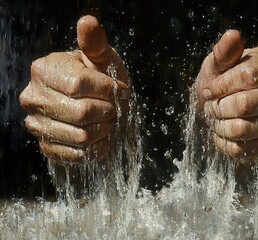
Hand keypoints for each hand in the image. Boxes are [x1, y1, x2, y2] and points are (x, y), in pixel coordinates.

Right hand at [19, 15, 129, 161]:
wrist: (92, 104)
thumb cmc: (99, 78)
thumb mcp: (100, 58)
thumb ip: (94, 43)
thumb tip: (88, 21)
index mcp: (44, 70)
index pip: (79, 85)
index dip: (108, 90)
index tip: (121, 90)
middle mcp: (33, 97)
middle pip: (81, 112)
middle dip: (108, 111)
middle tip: (115, 108)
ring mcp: (37, 124)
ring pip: (82, 136)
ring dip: (105, 129)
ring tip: (108, 120)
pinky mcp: (47, 147)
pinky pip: (78, 154)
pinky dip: (97, 146)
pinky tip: (100, 135)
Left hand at [196, 30, 257, 159]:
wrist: (223, 109)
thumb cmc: (220, 82)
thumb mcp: (217, 64)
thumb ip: (224, 52)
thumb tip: (232, 36)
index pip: (247, 77)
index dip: (221, 86)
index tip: (209, 90)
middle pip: (244, 105)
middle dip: (218, 107)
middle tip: (212, 106)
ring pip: (242, 129)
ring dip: (219, 125)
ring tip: (217, 118)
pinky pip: (243, 149)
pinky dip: (224, 142)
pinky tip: (223, 132)